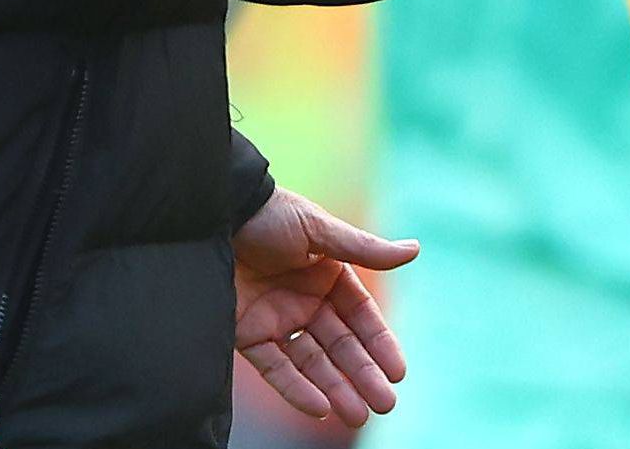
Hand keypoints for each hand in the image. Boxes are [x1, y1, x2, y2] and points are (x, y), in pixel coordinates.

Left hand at [232, 187, 419, 427]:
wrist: (215, 215)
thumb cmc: (271, 213)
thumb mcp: (320, 229)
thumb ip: (364, 249)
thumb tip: (414, 250)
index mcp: (328, 275)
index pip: (361, 317)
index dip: (379, 345)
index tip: (398, 373)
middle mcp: (306, 301)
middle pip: (341, 346)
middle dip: (363, 375)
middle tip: (384, 405)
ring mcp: (278, 320)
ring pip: (312, 362)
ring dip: (335, 388)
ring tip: (358, 415)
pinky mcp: (248, 334)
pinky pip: (275, 367)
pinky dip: (295, 388)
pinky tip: (318, 407)